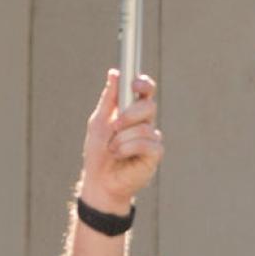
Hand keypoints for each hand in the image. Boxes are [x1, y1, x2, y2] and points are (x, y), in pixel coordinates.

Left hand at [79, 70, 161, 211]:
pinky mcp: (155, 155)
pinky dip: (128, 148)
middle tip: (114, 125)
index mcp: (132, 112)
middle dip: (130, 114)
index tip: (135, 83)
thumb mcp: (99, 122)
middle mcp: (145, 123)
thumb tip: (115, 73)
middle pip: (148, 106)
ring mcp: (151, 139)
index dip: (144, 84)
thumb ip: (109, 99)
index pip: (145, 92)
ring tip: (112, 149)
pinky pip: (146, 144)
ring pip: (144, 127)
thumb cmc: (99, 153)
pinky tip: (119, 155)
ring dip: (122, 138)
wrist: (100, 182)